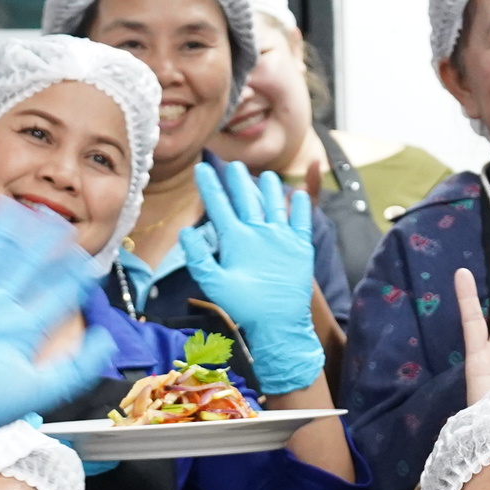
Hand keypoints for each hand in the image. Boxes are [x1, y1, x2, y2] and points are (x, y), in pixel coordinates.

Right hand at [0, 196, 116, 460]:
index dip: (71, 273)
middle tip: (55, 218)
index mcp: (25, 325)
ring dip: (2, 227)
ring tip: (14, 205)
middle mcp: (1, 304)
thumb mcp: (39, 390)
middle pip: (27, 262)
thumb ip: (77, 368)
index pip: (56, 291)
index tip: (85, 256)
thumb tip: (107, 341)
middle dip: (41, 241)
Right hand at [176, 159, 324, 393]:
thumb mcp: (213, 284)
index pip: (219, 205)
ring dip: (270, 187)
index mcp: (237, 239)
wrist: (281, 324)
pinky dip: (301, 207)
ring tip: (267, 175)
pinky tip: (299, 196)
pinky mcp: (302, 247)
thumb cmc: (245, 307)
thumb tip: (186, 232)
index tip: (202, 168)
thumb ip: (198, 257)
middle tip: (234, 165)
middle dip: (238, 179)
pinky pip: (303, 220)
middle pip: (247, 198)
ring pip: (276, 204)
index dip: (209, 185)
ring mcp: (283, 237)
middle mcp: (261, 231)